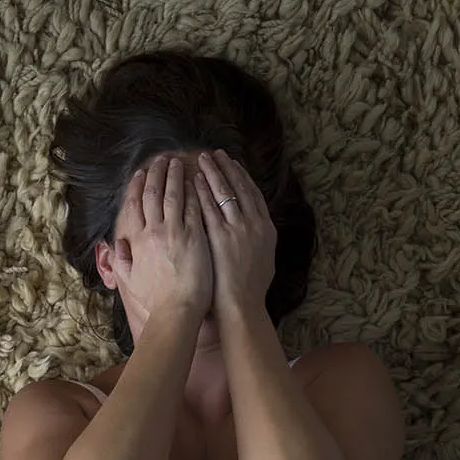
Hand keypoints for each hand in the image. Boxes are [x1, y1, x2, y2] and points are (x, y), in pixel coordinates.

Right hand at [111, 155, 212, 316]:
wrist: (176, 311)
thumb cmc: (154, 300)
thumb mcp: (130, 280)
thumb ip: (121, 260)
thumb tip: (116, 244)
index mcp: (138, 240)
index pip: (135, 205)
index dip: (137, 186)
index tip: (140, 172)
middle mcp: (155, 232)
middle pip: (154, 194)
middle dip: (157, 173)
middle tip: (161, 159)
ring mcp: (176, 232)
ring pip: (174, 195)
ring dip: (176, 176)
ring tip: (179, 162)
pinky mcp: (196, 237)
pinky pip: (195, 207)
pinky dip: (195, 192)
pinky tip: (198, 180)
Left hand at [195, 150, 276, 316]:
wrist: (241, 305)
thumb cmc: (250, 290)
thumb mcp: (264, 260)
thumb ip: (259, 241)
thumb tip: (257, 230)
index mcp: (266, 228)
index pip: (253, 194)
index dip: (242, 177)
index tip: (233, 164)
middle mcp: (253, 224)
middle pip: (239, 187)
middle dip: (226, 168)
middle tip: (216, 154)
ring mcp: (236, 229)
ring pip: (224, 192)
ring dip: (213, 173)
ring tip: (202, 160)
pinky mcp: (218, 236)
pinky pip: (208, 208)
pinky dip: (201, 192)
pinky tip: (193, 181)